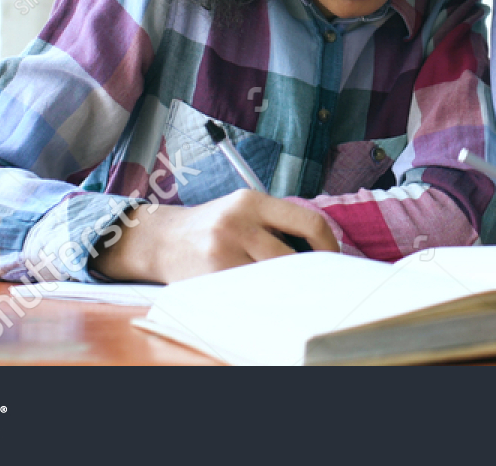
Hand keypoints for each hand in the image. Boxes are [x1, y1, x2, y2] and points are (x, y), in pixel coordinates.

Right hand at [91, 189, 339, 283]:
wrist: (162, 239)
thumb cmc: (213, 226)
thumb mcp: (243, 209)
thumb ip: (278, 222)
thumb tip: (322, 251)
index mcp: (252, 201)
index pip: (308, 221)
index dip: (328, 245)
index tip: (333, 259)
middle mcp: (238, 222)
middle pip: (292, 257)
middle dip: (307, 272)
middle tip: (313, 281)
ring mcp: (222, 250)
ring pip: (272, 278)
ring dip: (284, 285)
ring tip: (284, 285)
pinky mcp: (211, 275)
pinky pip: (249, 291)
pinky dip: (260, 295)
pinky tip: (258, 292)